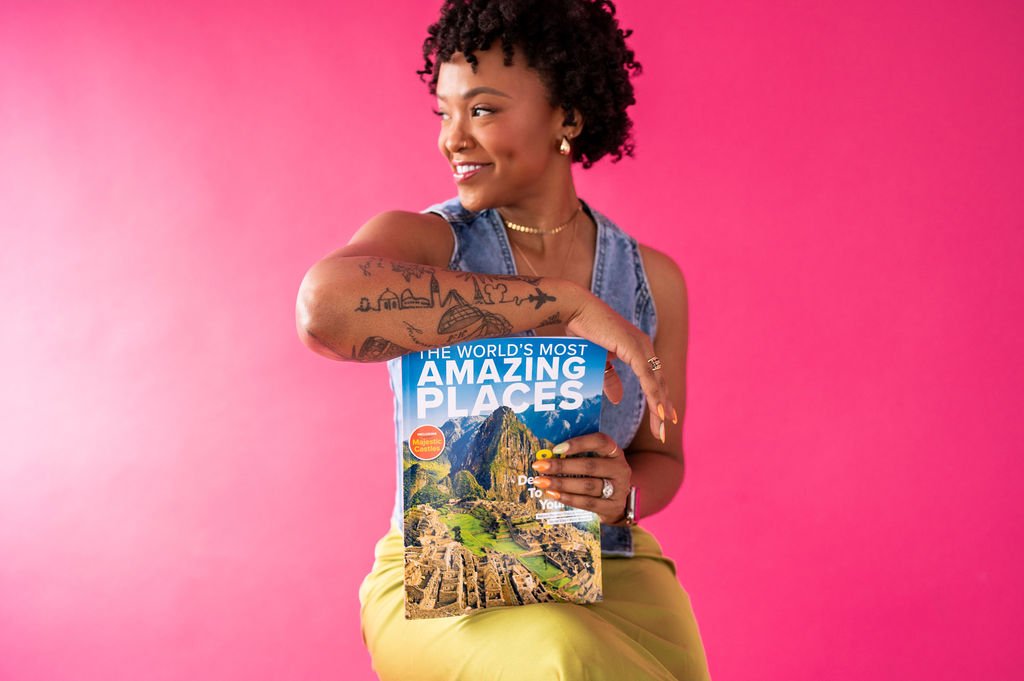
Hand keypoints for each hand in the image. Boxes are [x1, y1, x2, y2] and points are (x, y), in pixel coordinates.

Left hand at [530, 432, 631, 524]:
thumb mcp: (597, 462)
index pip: (600, 441)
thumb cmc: (600, 477)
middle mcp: (620, 469)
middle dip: (561, 466)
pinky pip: (587, 503)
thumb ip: (580, 456)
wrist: (618, 503)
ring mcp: (618, 489)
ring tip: (542, 482)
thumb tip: (548, 453)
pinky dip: (568, 498)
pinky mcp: (612, 507)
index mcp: (614, 452)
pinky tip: (553, 494)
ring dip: (561, 484)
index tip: (556, 448)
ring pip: (587, 485)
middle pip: (589, 466)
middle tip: (539, 466)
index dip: (578, 443)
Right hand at [565, 288, 675, 441]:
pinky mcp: (633, 347)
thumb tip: (618, 399)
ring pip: (655, 381)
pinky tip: (659, 409)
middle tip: (665, 429)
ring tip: (663, 425)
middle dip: (663, 407)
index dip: (659, 398)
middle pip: (659, 382)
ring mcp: (640, 346)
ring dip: (660, 405)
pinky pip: (646, 375)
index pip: (653, 378)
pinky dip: (653, 394)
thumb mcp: (598, 361)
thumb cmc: (583, 331)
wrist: (575, 309)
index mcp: (638, 348)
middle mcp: (644, 346)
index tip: (665, 418)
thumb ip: (610, 379)